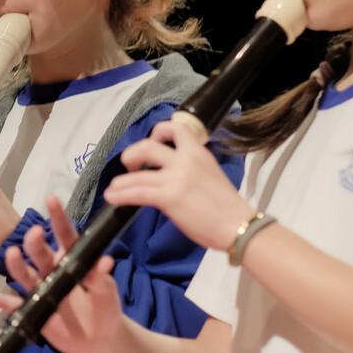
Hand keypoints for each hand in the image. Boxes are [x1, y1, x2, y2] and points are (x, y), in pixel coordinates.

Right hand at [0, 195, 123, 352]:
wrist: (98, 338)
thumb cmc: (105, 307)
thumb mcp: (106, 292)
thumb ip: (102, 278)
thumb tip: (106, 261)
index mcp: (72, 261)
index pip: (65, 236)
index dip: (58, 218)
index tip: (51, 199)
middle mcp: (53, 271)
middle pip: (41, 254)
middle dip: (35, 243)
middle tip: (34, 233)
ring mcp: (41, 290)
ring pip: (25, 275)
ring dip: (16, 265)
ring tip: (11, 255)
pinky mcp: (33, 310)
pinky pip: (14, 306)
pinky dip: (0, 302)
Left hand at [103, 120, 252, 251]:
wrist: (239, 225)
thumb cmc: (228, 206)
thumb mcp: (211, 174)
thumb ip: (191, 168)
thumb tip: (172, 174)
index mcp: (198, 152)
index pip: (175, 128)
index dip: (157, 132)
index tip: (152, 143)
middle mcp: (186, 159)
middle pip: (148, 145)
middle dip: (132, 154)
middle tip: (130, 166)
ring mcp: (176, 177)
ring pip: (137, 173)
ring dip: (120, 181)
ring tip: (113, 189)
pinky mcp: (169, 197)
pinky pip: (137, 193)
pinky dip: (121, 195)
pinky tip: (113, 198)